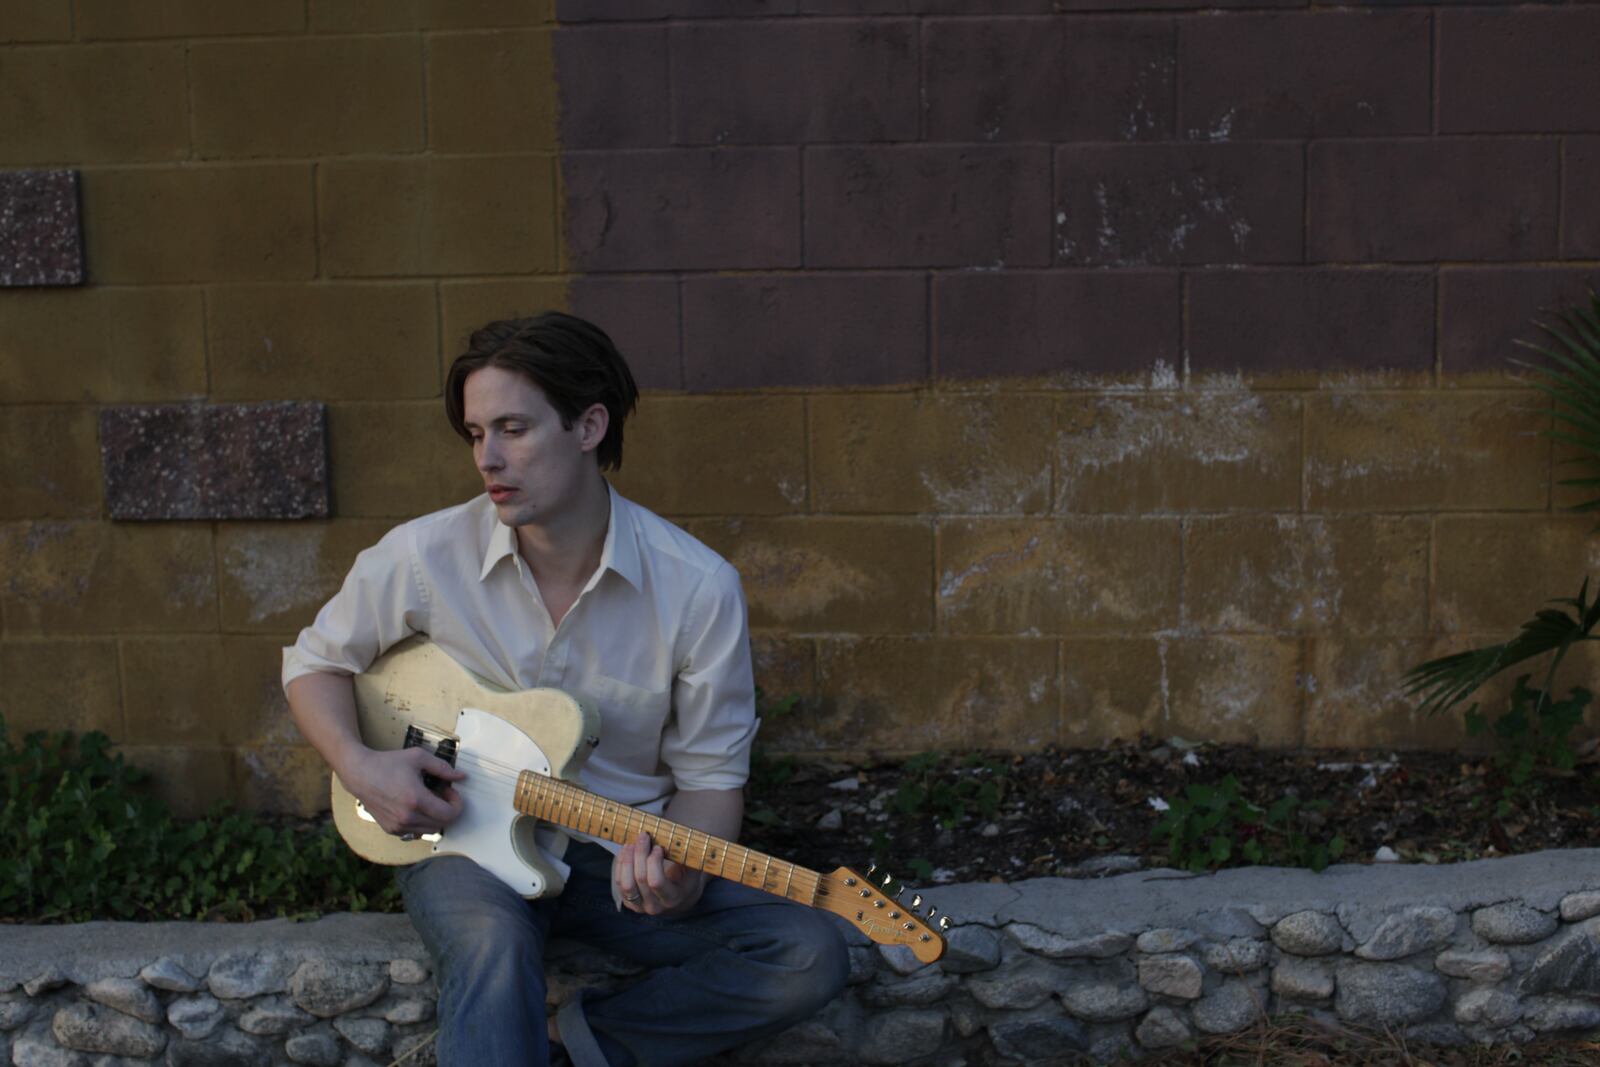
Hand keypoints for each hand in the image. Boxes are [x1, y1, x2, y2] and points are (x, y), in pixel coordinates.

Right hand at [343, 746, 464, 838]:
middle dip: (448, 809)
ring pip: (430, 830)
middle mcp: (406, 817)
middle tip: (441, 792)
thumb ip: (442, 767)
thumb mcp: (418, 757)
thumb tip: (462, 776)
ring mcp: (397, 826)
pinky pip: (416, 832)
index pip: (449, 814)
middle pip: (442, 824)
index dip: (457, 804)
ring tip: (429, 799)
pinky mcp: (391, 830)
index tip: (450, 790)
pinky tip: (417, 807)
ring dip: (436, 816)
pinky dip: (422, 822)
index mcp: (415, 799)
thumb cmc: (388, 763)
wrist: (359, 773)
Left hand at [616, 831, 703, 916]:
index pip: (656, 882)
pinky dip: (620, 864)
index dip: (654, 862)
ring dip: (627, 859)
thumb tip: (682, 841)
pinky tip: (626, 850)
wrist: (678, 894)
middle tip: (644, 836)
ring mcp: (639, 905)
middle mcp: (654, 906)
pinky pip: (619, 882)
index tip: (658, 847)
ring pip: (626, 883)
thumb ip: (689, 857)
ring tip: (631, 843)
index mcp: (672, 898)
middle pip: (640, 878)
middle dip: (640, 853)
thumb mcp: (693, 869)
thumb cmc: (686, 876)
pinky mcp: (628, 901)